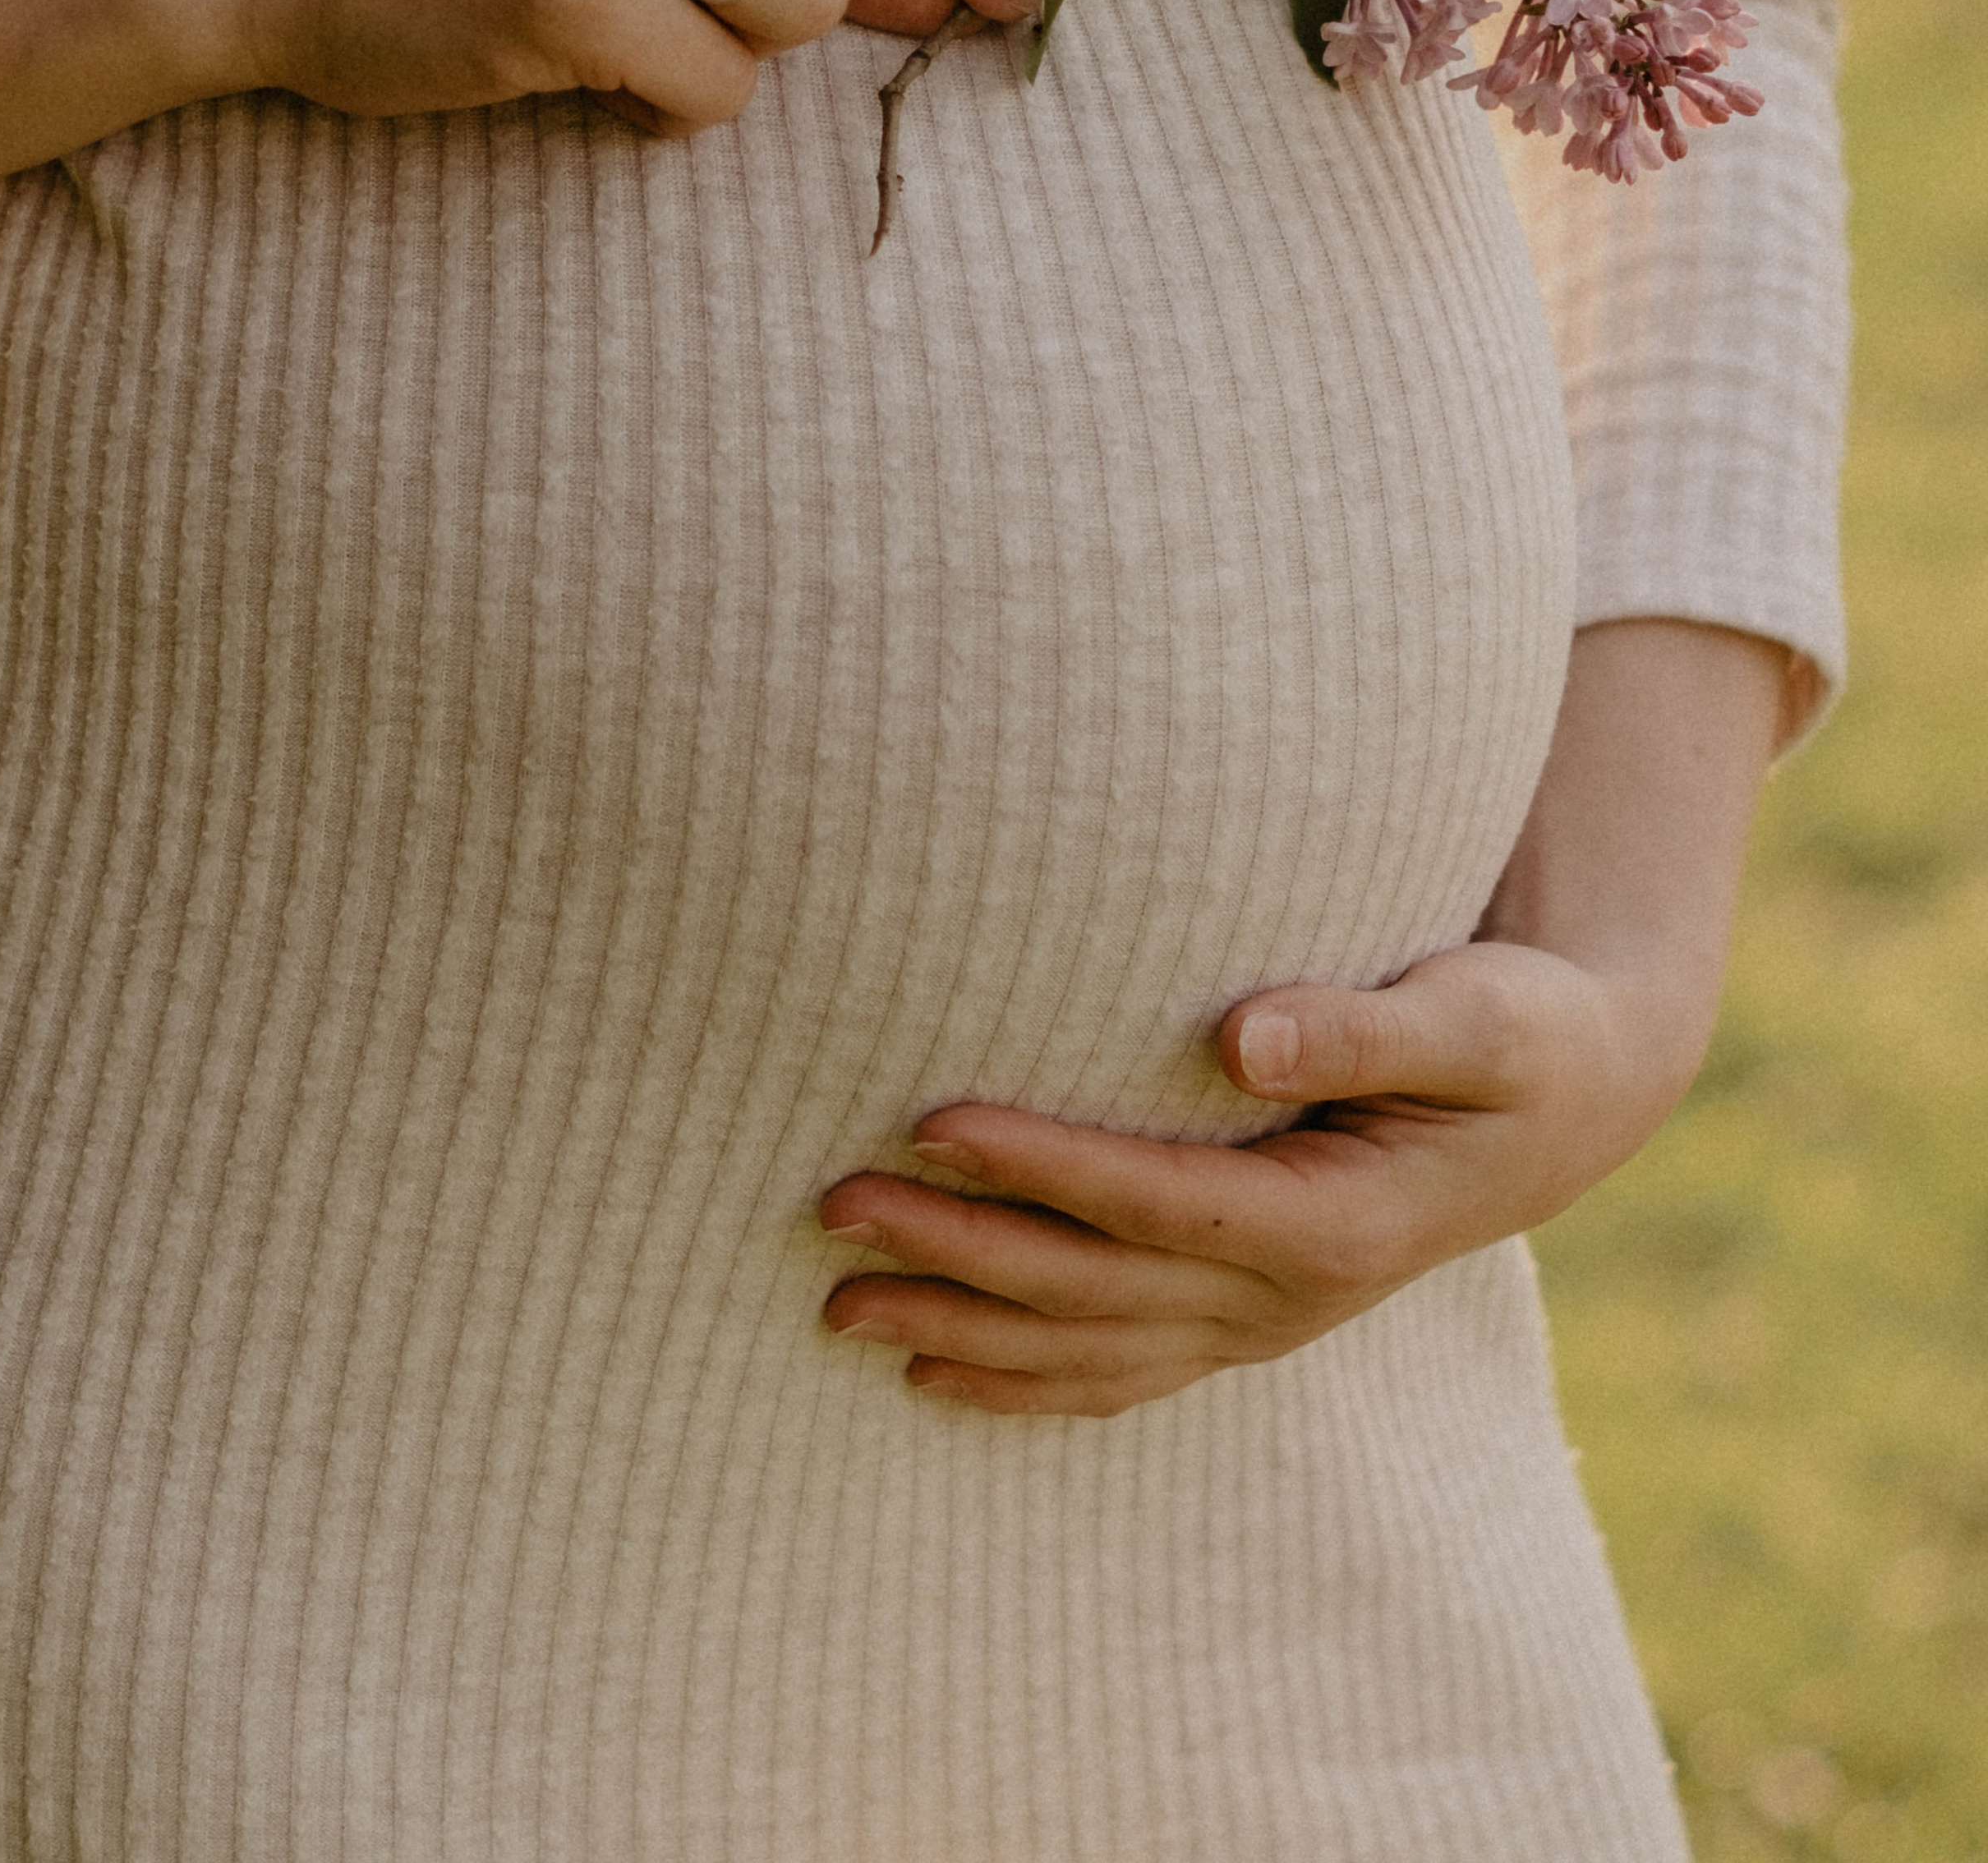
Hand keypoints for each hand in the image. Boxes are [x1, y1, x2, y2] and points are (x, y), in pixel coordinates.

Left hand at [820, 620, 1790, 1417]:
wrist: (1566, 1106)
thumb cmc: (1517, 1035)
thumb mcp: (1471, 1017)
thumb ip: (1361, 1026)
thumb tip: (1238, 1037)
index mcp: (1336, 1223)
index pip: (1154, 1201)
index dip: (1042, 1167)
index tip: (932, 1120)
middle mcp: (1289, 1297)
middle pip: (1092, 1288)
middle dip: (957, 1251)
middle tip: (831, 1205)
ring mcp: (1264, 1322)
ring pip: (1087, 1350)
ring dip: (960, 1328)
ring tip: (835, 1302)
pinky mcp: (1246, 1315)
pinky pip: (1120, 1372)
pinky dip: (1021, 1381)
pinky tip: (932, 1370)